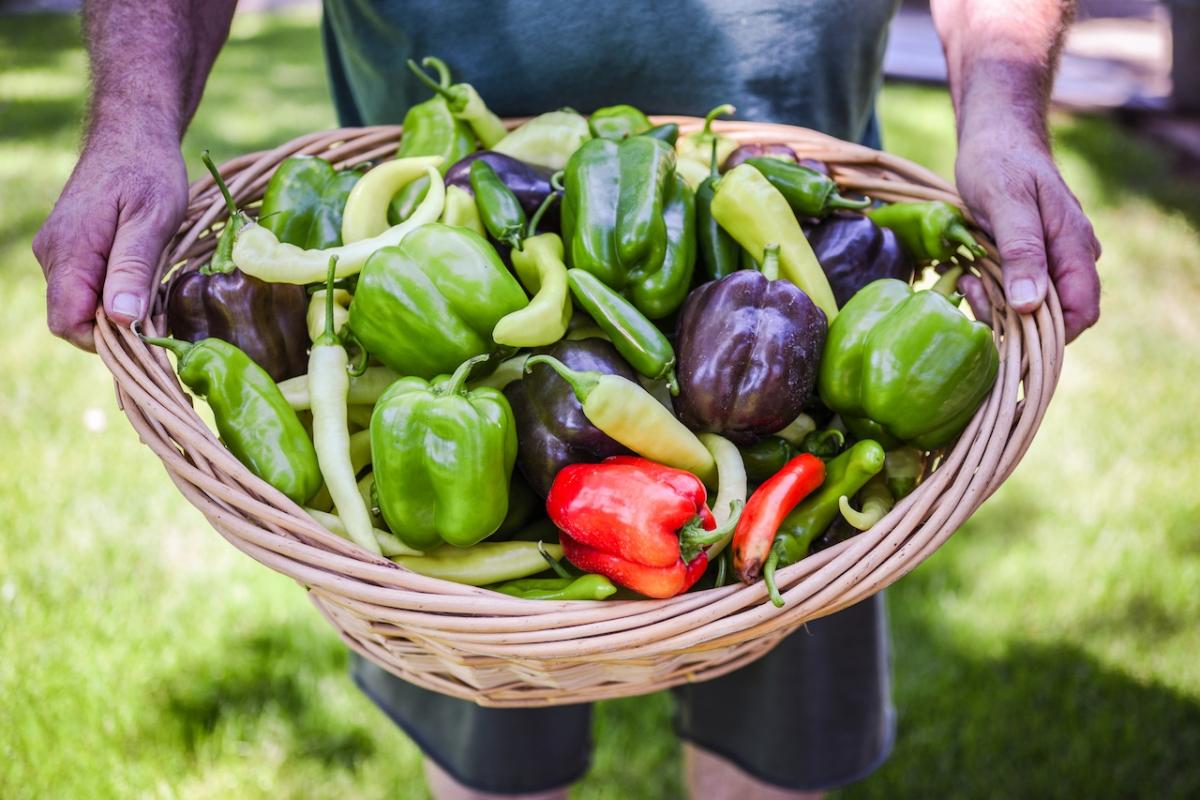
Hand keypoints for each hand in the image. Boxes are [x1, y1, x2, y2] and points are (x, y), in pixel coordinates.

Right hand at [33, 129, 186, 350]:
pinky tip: (144, 274)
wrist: (132, 133)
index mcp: (68, 251)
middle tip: (160, 309)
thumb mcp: (152, 218)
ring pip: (84, 303)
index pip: (68, 323)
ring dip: (119, 307)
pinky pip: (88, 286)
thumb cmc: (147, 170)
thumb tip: (121, 318)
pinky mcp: (72, 248)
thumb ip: (133, 267)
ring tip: (155, 285)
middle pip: (75, 319)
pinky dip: (116, 291)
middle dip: (116, 325)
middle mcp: (53, 255)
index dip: (107, 339)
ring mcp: (60, 252)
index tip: (146, 331)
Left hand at [954, 121, 1100, 341]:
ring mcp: (1051, 258)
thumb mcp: (1006, 202)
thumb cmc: (1000, 162)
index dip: (1048, 331)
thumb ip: (1022, 250)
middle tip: (972, 288)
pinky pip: (1016, 292)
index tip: (1004, 320)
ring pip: (1031, 307)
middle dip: (1011, 317)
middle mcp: (1070, 257)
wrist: (994, 137)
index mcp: (1075, 245)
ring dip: (996, 304)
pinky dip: (991, 292)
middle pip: (1053, 316)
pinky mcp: (1029, 259)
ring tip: (967, 278)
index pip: (1082, 312)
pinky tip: (969, 274)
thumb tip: (1031, 303)